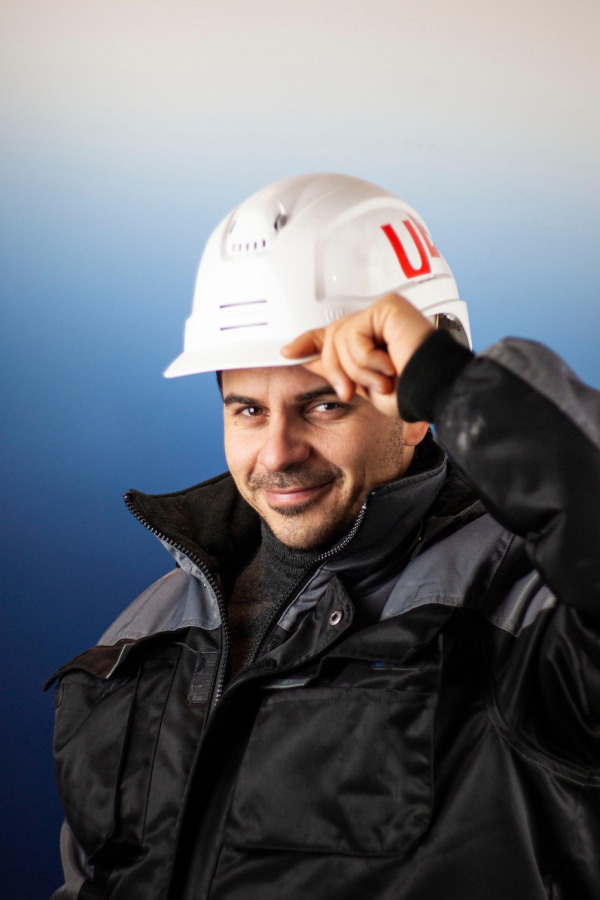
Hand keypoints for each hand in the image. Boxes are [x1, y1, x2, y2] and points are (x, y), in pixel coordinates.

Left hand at [281, 293, 433, 417]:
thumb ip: (337, 368)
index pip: (333, 334)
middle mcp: (377, 322)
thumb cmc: (411, 393)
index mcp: (372, 339)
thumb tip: (304, 357)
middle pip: (331, 339)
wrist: (433, 392)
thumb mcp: (362, 385)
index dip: (308, 341)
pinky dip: (367, 359)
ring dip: (357, 370)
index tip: (288, 351)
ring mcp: (383, 312)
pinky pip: (355, 334)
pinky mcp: (388, 307)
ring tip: (383, 380)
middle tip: (350, 391)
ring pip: (339, 339)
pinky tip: (389, 365)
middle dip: (335, 370)